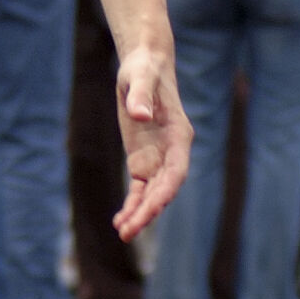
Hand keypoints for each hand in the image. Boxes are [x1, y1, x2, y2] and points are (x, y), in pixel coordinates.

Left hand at [111, 45, 190, 240]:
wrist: (144, 65)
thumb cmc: (145, 69)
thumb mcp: (141, 77)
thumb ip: (142, 96)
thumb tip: (139, 115)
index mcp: (179, 136)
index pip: (176, 172)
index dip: (165, 192)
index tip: (151, 209)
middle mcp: (172, 152)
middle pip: (163, 189)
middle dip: (148, 211)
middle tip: (128, 231)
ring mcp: (157, 158)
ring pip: (151, 194)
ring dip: (139, 214)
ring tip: (123, 233)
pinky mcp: (142, 159)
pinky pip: (139, 188)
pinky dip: (131, 204)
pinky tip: (120, 220)